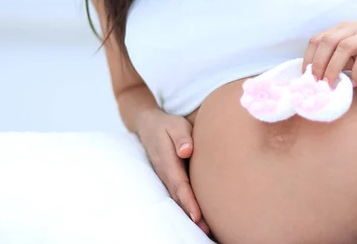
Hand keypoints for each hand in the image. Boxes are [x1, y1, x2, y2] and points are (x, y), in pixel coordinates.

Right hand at [136, 108, 209, 234]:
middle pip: (179, 198)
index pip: (180, 185)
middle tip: (206, 230)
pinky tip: (200, 217)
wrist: (149, 126)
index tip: (197, 215)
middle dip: (192, 215)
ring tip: (206, 230)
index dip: (188, 201)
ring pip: (179, 199)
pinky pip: (179, 195)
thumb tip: (186, 151)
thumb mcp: (175, 125)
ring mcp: (166, 178)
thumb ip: (181, 137)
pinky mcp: (171, 179)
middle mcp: (166, 174)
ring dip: (190, 214)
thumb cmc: (168, 125)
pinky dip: (188, 207)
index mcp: (168, 162)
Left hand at [302, 21, 356, 86]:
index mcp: (344, 29)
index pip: (318, 39)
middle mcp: (354, 28)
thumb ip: (341, 62)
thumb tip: (319, 77)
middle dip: (318, 63)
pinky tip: (355, 83)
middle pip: (327, 41)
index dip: (308, 57)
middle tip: (316, 83)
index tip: (305, 77)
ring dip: (333, 67)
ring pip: (343, 47)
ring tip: (331, 85)